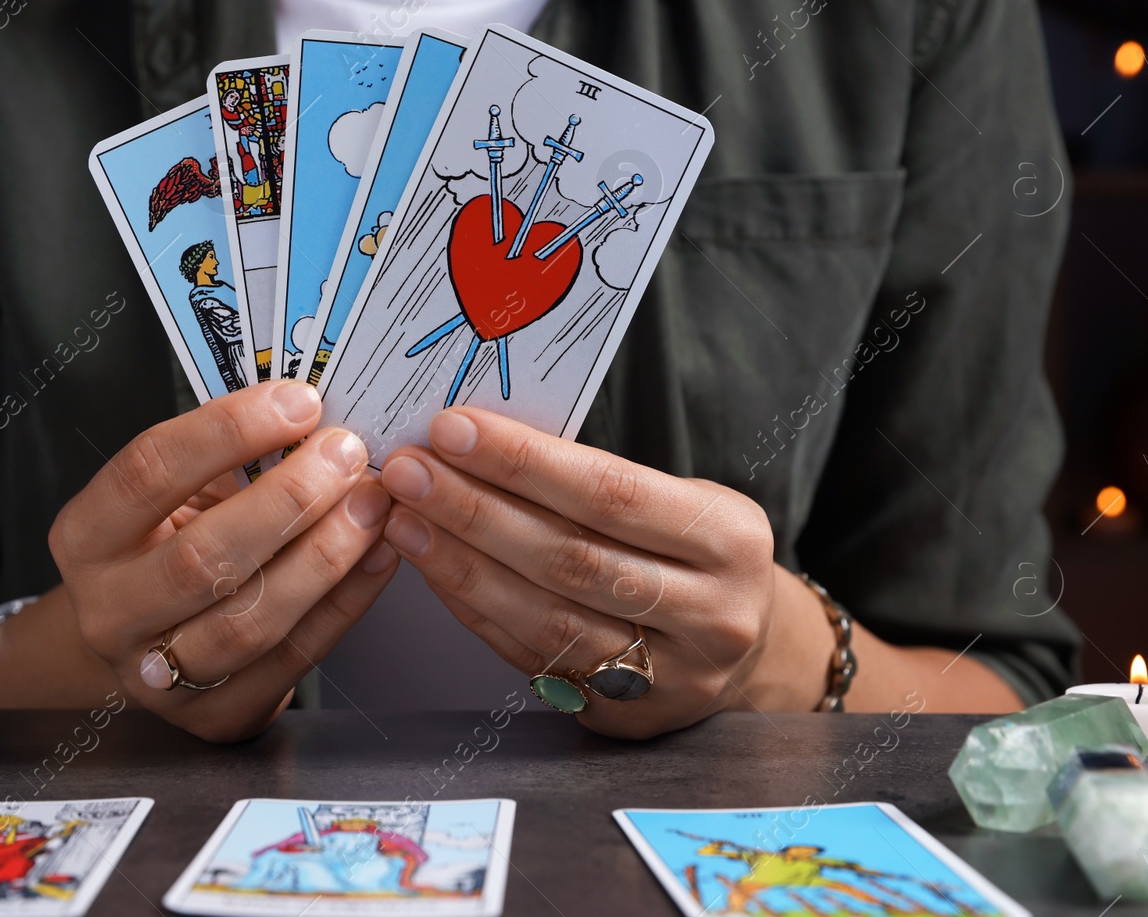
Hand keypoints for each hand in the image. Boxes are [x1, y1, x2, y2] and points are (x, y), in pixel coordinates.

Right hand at [48, 380, 396, 741]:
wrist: (142, 649)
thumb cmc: (168, 548)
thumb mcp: (177, 496)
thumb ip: (231, 459)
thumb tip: (315, 412)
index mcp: (86, 538)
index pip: (148, 473)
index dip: (226, 432)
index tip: (296, 401)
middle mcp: (110, 611)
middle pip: (202, 558)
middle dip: (289, 499)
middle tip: (347, 454)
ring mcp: (157, 677)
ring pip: (250, 620)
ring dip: (325, 556)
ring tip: (371, 504)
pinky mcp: (214, 717)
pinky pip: (293, 659)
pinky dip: (347, 602)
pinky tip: (378, 556)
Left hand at [378, 407, 798, 738]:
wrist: (742, 645)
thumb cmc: (691, 552)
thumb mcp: (678, 499)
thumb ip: (594, 479)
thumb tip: (478, 442)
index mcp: (730, 540)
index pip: (611, 493)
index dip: (524, 462)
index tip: (453, 429)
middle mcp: (712, 615)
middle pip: (571, 559)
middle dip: (476, 510)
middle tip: (411, 471)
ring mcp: (671, 678)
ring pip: (546, 619)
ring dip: (462, 564)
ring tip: (406, 518)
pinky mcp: (626, 717)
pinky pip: (532, 659)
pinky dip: (475, 609)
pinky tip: (434, 568)